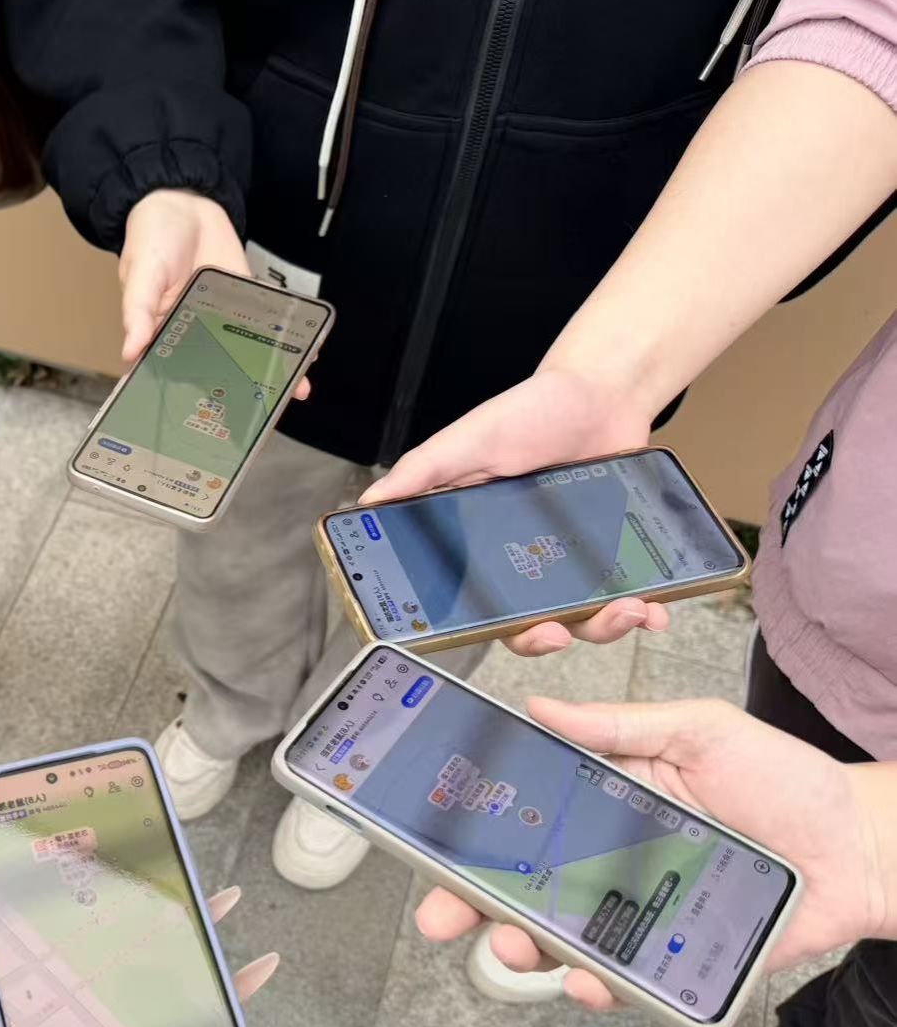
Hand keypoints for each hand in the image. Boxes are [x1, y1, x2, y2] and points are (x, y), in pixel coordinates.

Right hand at [118, 191, 307, 400]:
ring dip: (270, 367)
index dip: (191, 397)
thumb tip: (130, 351)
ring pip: (247, 349)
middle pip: (220, 367)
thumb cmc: (150, 237)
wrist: (181, 200)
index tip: (212, 420)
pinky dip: (286, 334)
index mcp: (162, 333)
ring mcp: (221, 316)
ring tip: (293, 390)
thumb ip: (137, 313)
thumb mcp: (140, 275)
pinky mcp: (243, 297)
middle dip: (243, 390)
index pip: (176, 372)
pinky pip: (266, 319)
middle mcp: (194, 331)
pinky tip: (304, 349)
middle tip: (265, 413)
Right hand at [360, 368, 665, 654]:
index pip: (476, 603)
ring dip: (607, 626)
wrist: (603, 389)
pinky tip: (659, 608)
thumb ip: (423, 470)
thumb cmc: (532, 410)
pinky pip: (634, 593)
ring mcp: (577, 562)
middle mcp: (528, 563)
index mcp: (484, 545)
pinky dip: (650, 608)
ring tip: (629, 610)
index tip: (507, 632)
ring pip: (586, 618)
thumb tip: (367, 504)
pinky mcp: (619, 553)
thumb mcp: (471, 438)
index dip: (488, 629)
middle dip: (551, 636)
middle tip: (561, 630)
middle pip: (533, 623)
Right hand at [414, 696, 891, 1010]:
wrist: (860, 846)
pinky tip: (583, 982)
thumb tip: (542, 707)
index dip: (470, 831)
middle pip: (522, 886)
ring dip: (524, 948)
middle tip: (440, 918)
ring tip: (514, 947)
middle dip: (469, 905)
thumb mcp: (701, 729)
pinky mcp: (672, 957)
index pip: (522, 816)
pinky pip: (622, 980)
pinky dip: (595, 987)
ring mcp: (635, 911)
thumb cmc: (786, 781)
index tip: (425, 838)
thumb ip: (621, 724)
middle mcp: (608, 860)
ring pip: (559, 939)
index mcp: (603, 802)